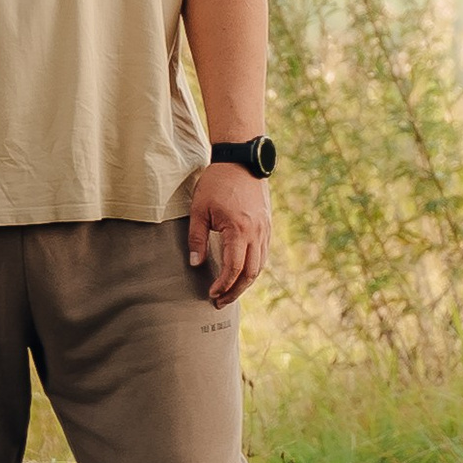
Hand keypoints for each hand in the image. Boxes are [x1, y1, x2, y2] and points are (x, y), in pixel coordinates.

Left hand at [187, 162, 269, 307]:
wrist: (241, 161)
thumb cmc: (217, 183)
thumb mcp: (199, 209)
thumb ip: (197, 238)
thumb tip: (195, 264)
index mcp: (239, 229)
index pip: (234, 268)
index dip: (223, 285)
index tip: (211, 294)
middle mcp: (256, 232)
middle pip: (250, 273)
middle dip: (235, 291)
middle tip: (220, 302)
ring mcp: (265, 229)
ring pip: (260, 266)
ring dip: (245, 282)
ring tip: (229, 292)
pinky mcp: (267, 226)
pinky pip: (263, 254)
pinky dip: (253, 268)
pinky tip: (241, 274)